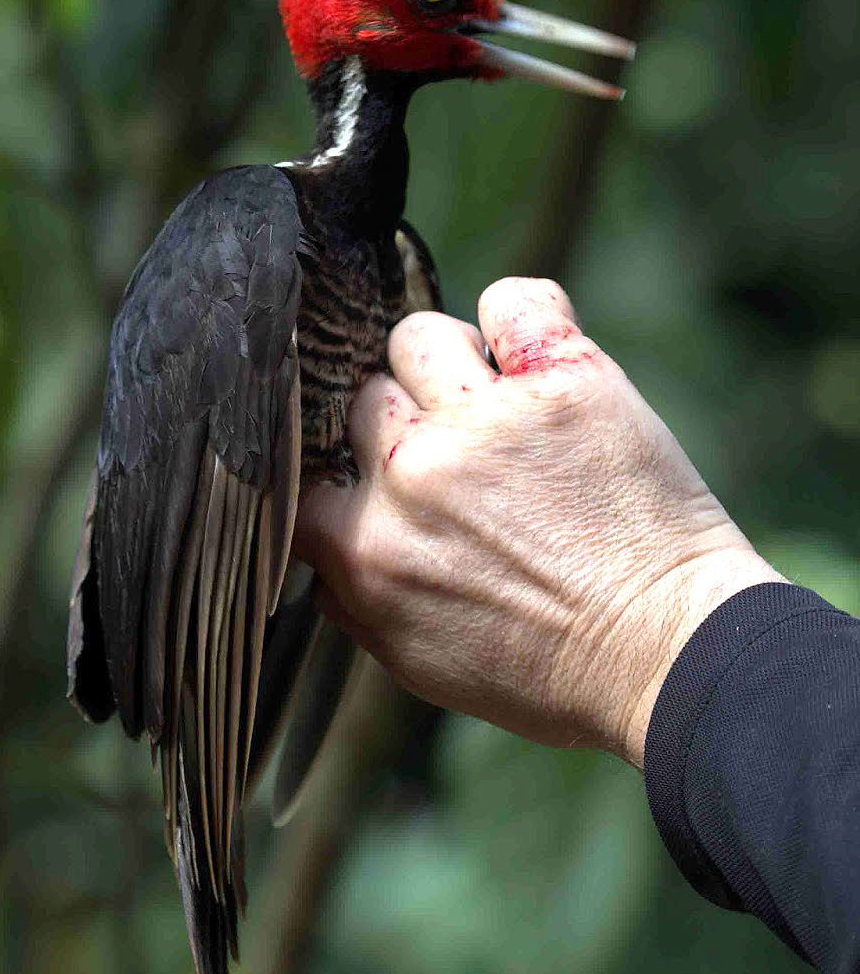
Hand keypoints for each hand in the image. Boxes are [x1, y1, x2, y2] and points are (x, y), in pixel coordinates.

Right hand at [295, 277, 780, 767]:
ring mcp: (489, 420)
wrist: (668, 653)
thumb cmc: (551, 672)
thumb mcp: (417, 663)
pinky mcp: (566, 380)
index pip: (305, 467)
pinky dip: (517, 314)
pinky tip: (530, 348)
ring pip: (420, 336)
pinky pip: (512, 300)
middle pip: (364, 394)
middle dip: (401, 416)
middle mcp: (414, 472)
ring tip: (492, 396)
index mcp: (366, 546)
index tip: (375, 468)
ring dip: (448, 361)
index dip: (342, 462)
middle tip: (455, 447)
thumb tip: (320, 544)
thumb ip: (353, 597)